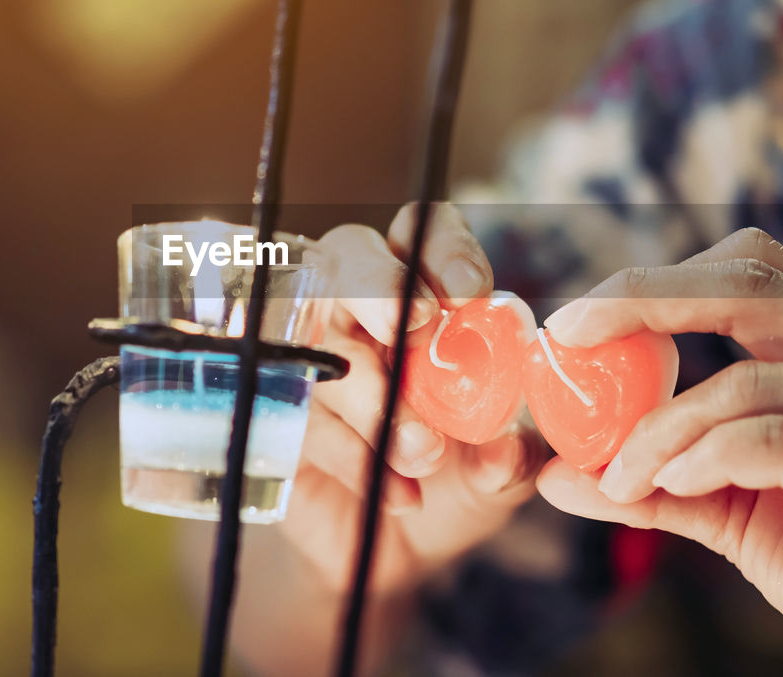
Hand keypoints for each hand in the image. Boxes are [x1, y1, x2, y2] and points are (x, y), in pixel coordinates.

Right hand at [285, 202, 545, 594]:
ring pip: (321, 343)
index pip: (424, 231)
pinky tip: (399, 495)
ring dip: (374, 397)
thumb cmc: (455, 479)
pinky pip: (300, 417)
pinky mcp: (270, 411)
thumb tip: (504, 451)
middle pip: (346, 255)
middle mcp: (357, 307)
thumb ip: (512, 456)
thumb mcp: (499, 469)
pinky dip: (355, 457)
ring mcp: (304, 354)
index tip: (468, 294)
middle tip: (410, 328)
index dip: (443, 248)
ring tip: (424, 453)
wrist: (396, 549)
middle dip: (377, 285)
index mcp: (423, 290)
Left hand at [537, 228, 782, 676]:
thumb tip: (553, 471)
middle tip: (566, 337)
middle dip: (639, 301)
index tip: (576, 319)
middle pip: (747, 287)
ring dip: (657, 433)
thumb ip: (657, 480)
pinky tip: (675, 485)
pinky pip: (768, 442)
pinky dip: (701, 460)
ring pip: (741, 384)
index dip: (658, 281)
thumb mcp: (739, 509)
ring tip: (622, 480)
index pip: (753, 270)